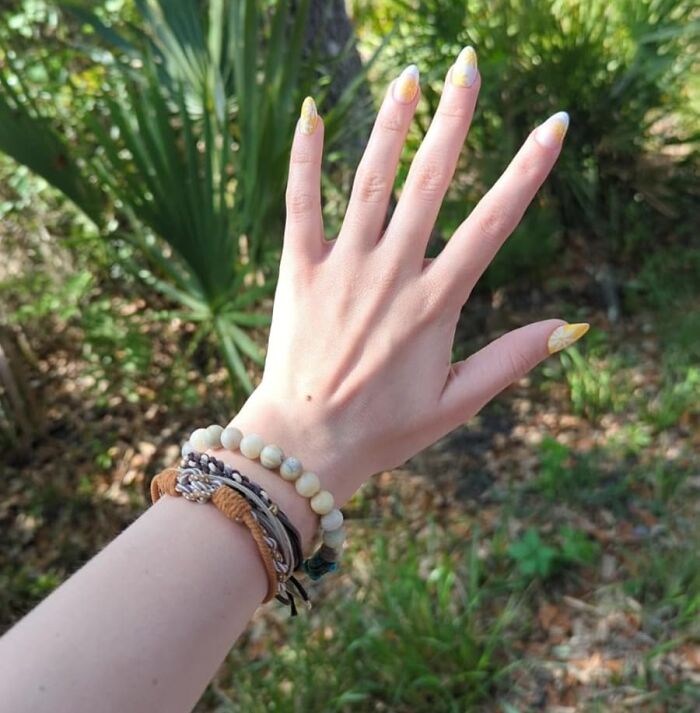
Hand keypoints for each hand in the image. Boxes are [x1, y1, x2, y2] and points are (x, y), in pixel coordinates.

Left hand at [233, 50, 587, 507]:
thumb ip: (511, 360)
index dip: (526, 172)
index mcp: (434, 304)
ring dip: (390, 125)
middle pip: (429, 183)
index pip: (492, 224)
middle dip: (454, 120)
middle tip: (468, 66)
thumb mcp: (457, 404)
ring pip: (369, 181)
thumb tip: (571, 327)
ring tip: (409, 77)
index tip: (552, 127)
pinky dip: (304, 158)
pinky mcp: (297, 272)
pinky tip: (310, 113)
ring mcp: (342, 268)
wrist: (305, 445)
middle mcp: (391, 275)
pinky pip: (300, 204)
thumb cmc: (383, 430)